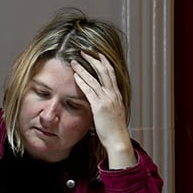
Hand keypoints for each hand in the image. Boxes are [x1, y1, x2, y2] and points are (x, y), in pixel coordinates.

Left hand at [72, 52, 136, 168]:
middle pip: (104, 71)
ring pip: (95, 79)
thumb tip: (100, 102)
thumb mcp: (112, 113)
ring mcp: (107, 100)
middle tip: (84, 52)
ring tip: (74, 61)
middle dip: (93, 60)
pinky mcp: (100, 107)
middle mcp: (113, 95)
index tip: (97, 54)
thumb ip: (107, 105)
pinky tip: (76, 76)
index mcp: (116, 95)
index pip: (111, 73)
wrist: (118, 140)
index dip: (104, 62)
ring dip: (83, 69)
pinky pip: (90, 92)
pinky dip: (82, 82)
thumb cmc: (113, 130)